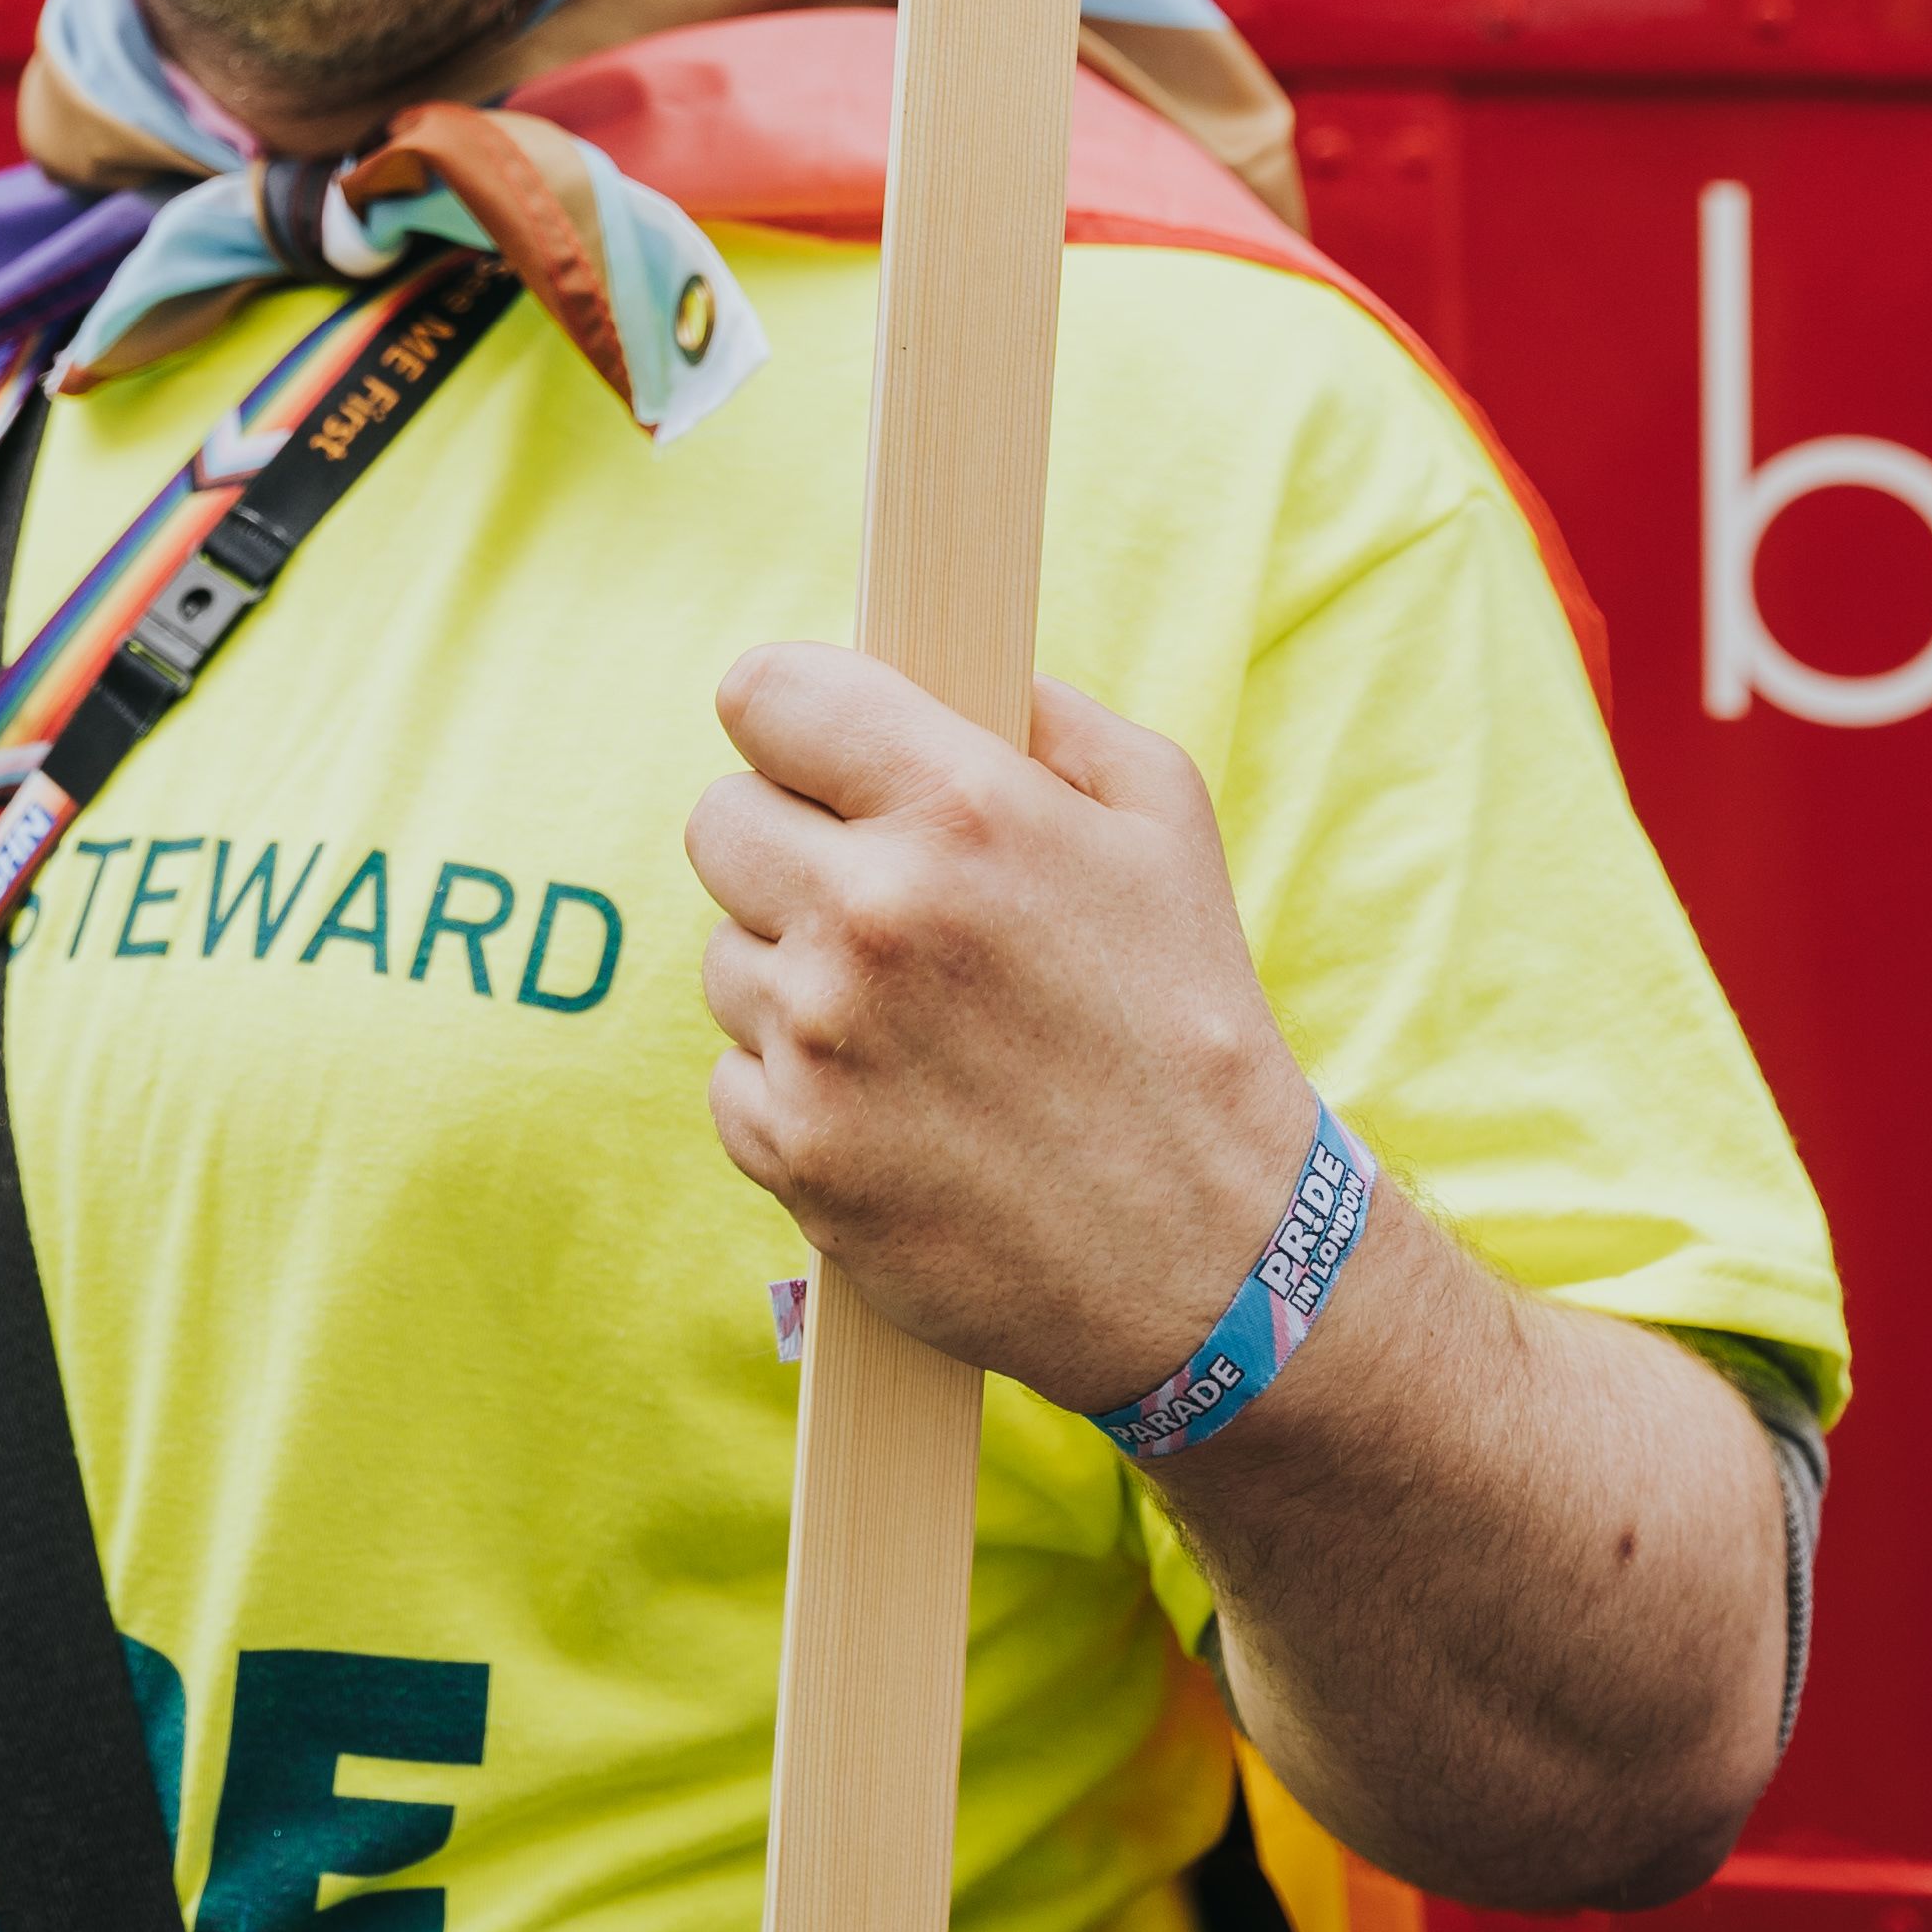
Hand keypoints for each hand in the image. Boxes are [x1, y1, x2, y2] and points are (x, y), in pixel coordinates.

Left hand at [688, 648, 1315, 1411]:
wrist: (1213, 1258)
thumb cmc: (1192, 1021)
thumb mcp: (1164, 820)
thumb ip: (1050, 716)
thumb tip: (953, 674)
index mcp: (961, 809)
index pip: (767, 692)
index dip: (790, 715)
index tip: (812, 749)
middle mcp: (873, 913)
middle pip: (717, 820)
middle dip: (784, 844)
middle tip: (868, 894)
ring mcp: (823, 1040)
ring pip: (726, 955)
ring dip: (793, 976)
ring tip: (910, 1023)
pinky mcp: (796, 1152)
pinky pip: (733, 1078)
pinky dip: (797, 1090)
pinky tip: (896, 1107)